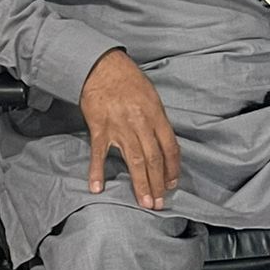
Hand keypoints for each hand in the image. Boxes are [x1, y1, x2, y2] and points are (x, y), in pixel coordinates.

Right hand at [80, 49, 180, 209]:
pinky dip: (98, 172)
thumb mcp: (151, 96)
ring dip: (140, 184)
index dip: (172, 168)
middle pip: (154, 159)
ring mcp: (120, 128)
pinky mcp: (100, 129)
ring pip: (135, 161)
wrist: (101, 67)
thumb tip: (162, 143)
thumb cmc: (128, 79)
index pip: (170, 148)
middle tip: (159, 203)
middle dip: (158, 184)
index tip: (171, 184)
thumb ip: (157, 121)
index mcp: (156, 115)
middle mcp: (141, 124)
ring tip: (144, 202)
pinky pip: (100, 154)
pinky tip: (98, 187)